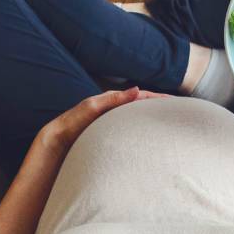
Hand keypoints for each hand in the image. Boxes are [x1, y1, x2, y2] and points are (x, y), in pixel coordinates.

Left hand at [39, 87, 166, 151]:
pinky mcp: (109, 139)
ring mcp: (112, 126)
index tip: (174, 102)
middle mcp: (114, 113)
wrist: (54, 144)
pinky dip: (143, 134)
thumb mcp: (91, 108)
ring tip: (170, 126)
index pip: (140, 97)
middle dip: (160, 109)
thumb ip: (113, 98)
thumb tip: (137, 89)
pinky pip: (132, 134)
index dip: (157, 99)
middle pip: (142, 108)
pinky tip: (150, 143)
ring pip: (138, 121)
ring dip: (153, 121)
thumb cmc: (70, 125)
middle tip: (179, 113)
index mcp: (111, 101)